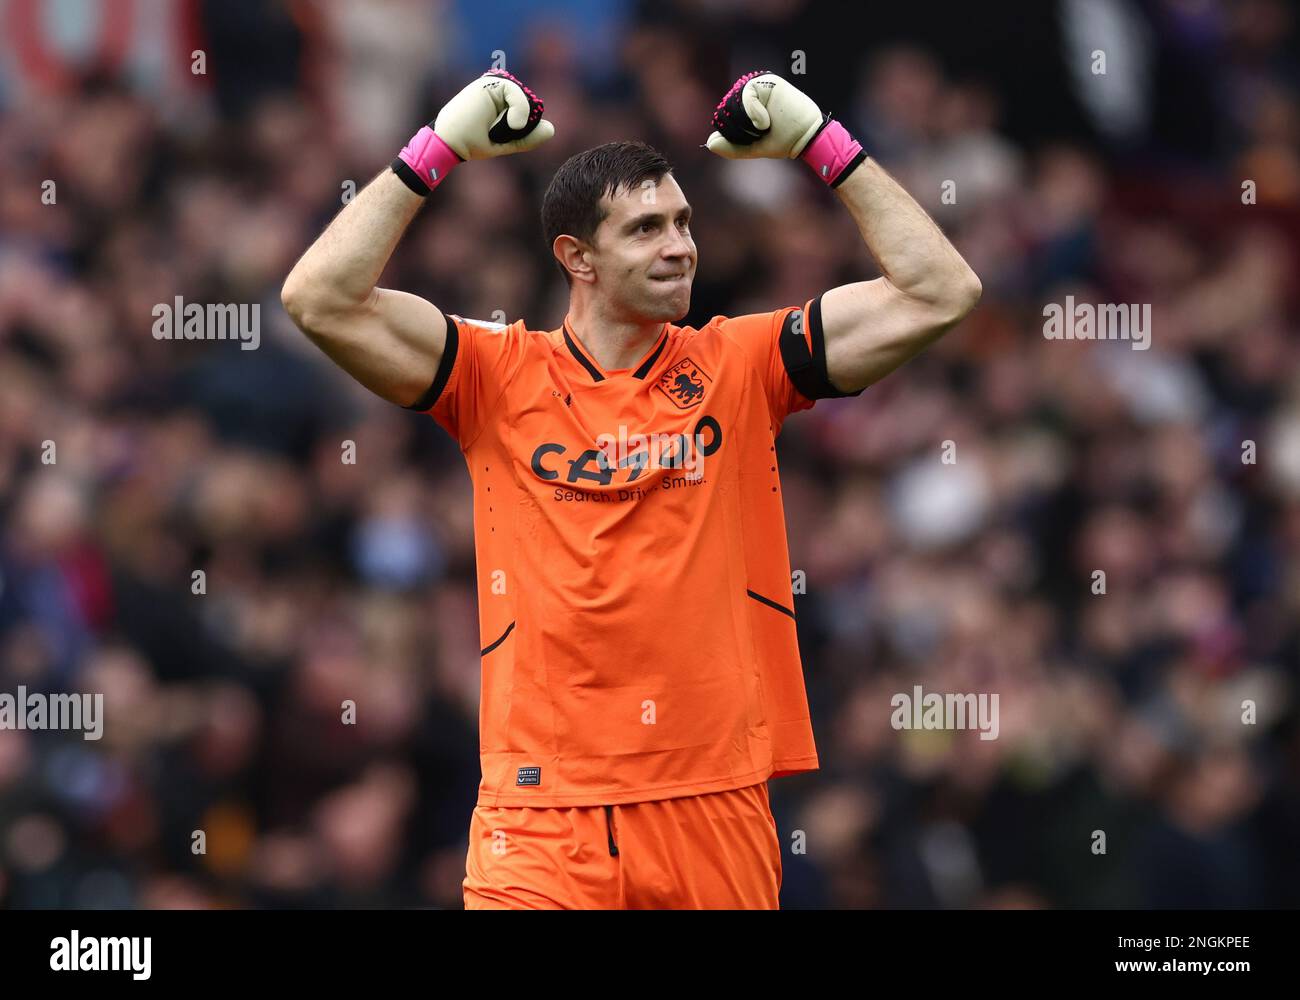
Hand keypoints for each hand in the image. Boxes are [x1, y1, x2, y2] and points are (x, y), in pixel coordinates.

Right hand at [433, 69, 555, 159]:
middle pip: (530, 105)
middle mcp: (499, 91)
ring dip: (520, 118)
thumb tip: (551, 129)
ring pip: (526, 100)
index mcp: (502, 103)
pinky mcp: (490, 83)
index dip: (526, 126)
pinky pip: (517, 93)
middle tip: (501, 131)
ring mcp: (494, 85)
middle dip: (523, 123)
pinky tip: (513, 122)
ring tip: (502, 127)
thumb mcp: (506, 143)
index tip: (508, 135)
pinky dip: (520, 110)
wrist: (451, 142)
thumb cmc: (472, 143)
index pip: (529, 111)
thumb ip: (527, 138)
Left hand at [705, 71, 825, 159]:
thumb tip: (709, 143)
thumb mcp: (752, 148)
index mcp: (743, 108)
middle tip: (760, 133)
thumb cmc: (782, 141)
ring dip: (747, 122)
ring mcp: (757, 86)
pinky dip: (753, 113)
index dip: (733, 134)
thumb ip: (731, 146)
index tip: (753, 139)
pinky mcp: (767, 81)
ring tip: (764, 126)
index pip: (723, 118)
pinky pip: (746, 96)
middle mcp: (749, 94)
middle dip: (740, 129)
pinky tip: (765, 121)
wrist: (805, 137)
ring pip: (734, 104)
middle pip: (726, 111)